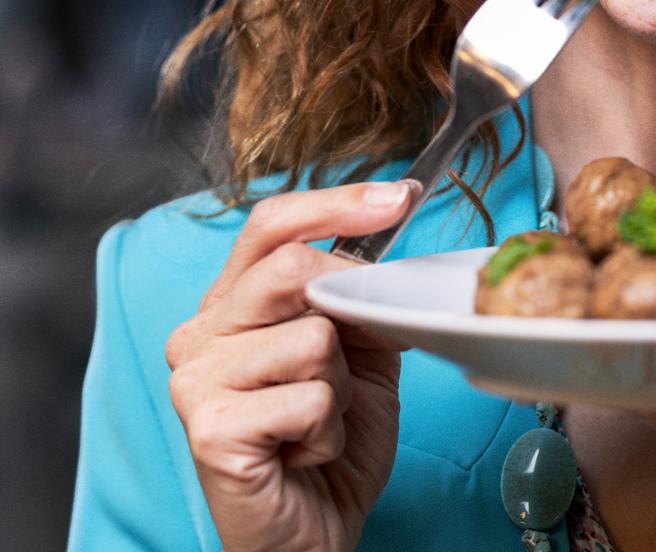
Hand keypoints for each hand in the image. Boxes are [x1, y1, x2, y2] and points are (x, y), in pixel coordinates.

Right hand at [164, 182, 417, 551]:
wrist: (313, 532)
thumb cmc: (332, 441)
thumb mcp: (359, 350)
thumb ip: (357, 294)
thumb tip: (386, 236)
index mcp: (232, 301)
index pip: (272, 223)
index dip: (337, 203)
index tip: (399, 196)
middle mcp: (200, 332)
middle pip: (293, 267)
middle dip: (349, 305)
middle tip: (357, 356)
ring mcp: (197, 381)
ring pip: (314, 336)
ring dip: (343, 385)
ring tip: (318, 419)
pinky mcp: (212, 431)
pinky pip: (312, 398)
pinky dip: (331, 429)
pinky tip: (305, 452)